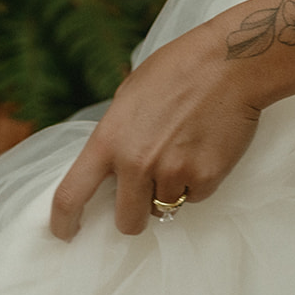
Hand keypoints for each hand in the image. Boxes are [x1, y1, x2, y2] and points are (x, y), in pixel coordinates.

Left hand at [49, 24, 261, 238]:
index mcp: (109, 139)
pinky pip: (196, 195)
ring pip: (165, 207)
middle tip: (146, 197)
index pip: (71, 196)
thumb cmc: (179, 69)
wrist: (231, 62)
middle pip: (126, 221)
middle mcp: (136, 163)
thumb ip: (116, 135)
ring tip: (185, 152)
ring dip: (171, 190)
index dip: (63, 223)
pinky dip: (199, 181)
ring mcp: (172, 172)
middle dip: (134, 215)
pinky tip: (205, 148)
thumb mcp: (129, 96)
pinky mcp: (206, 177)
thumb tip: (110, 166)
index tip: (67, 232)